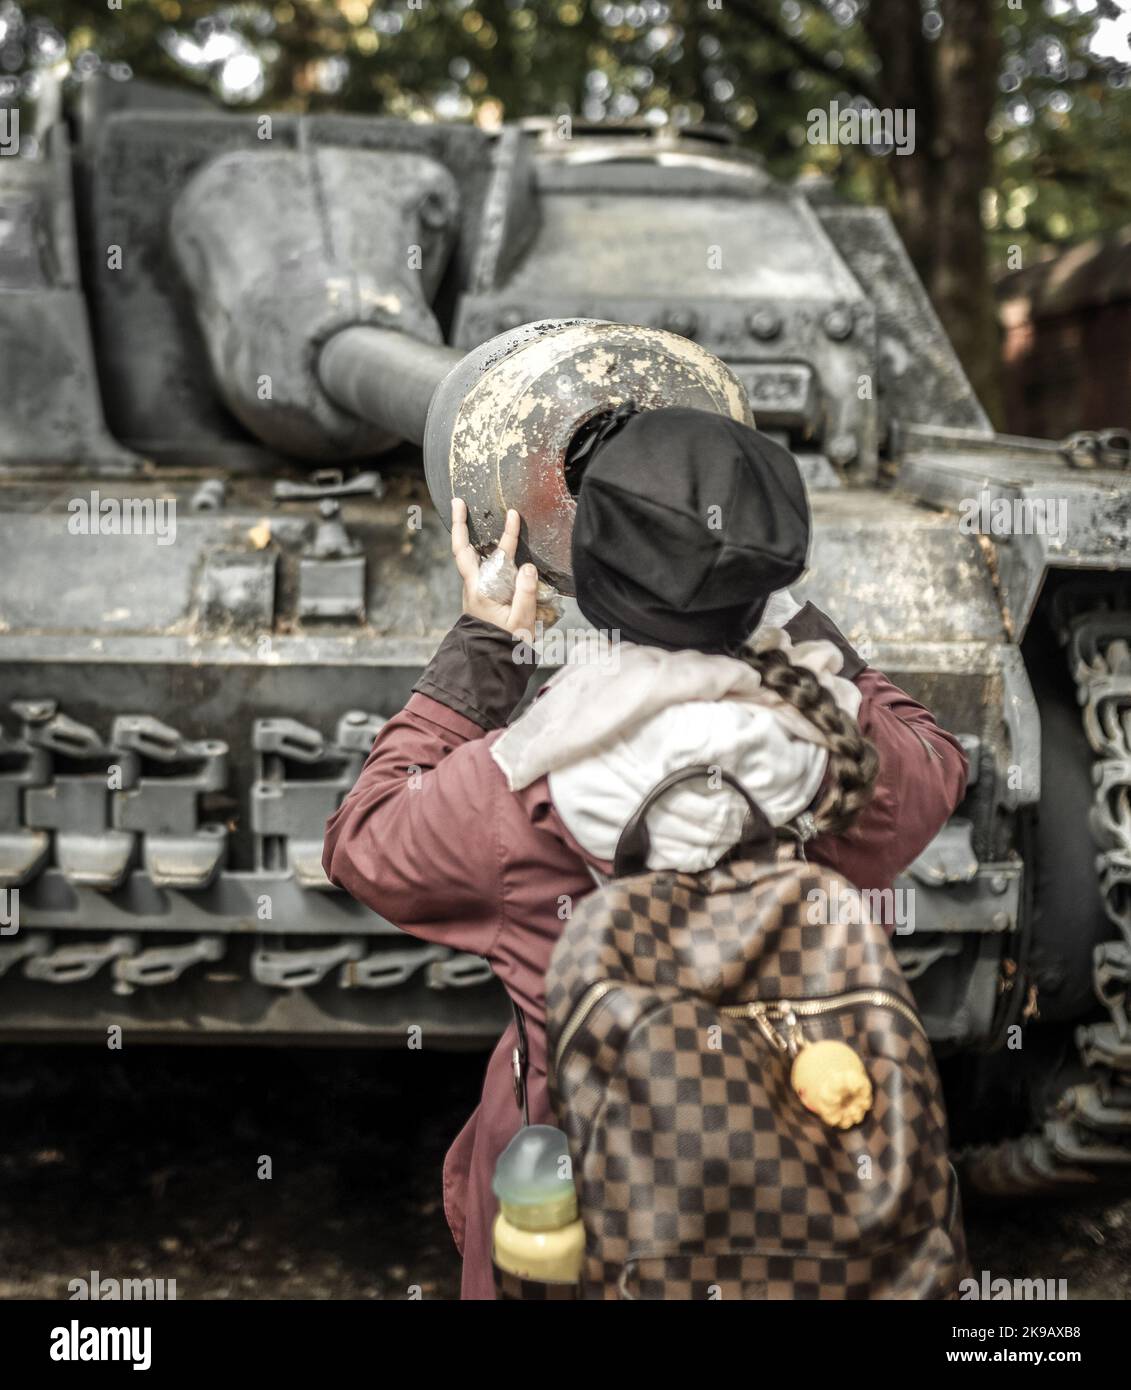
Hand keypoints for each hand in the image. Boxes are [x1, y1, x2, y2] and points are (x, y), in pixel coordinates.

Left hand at [451, 499, 538, 635]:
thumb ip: (525, 593)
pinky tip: (491, 551)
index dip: (504, 535)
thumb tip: (528, 566)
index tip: (512, 515)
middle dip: (460, 525)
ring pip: (471, 559)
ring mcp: (475, 591)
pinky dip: (482, 554)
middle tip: (460, 503)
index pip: (491, 556)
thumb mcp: (521, 621)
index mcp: (481, 590)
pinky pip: (480, 569)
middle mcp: (473, 587)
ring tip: (471, 519)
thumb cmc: (505, 645)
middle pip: (462, 551)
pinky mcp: (480, 596)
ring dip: (471, 538)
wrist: (488, 663)